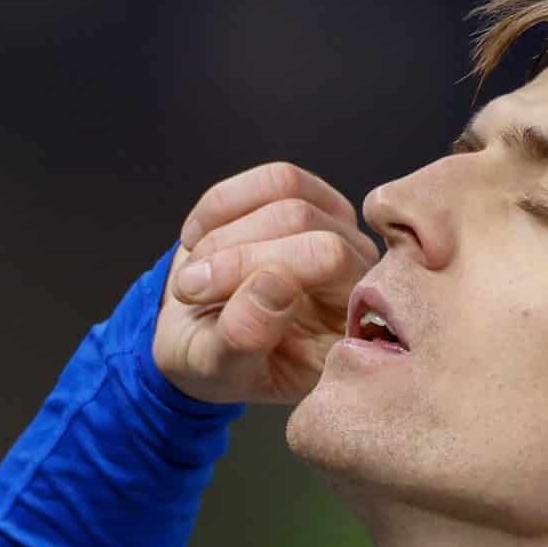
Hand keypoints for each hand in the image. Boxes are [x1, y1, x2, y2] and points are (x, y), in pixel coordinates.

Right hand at [154, 161, 380, 405]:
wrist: (199, 338)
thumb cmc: (217, 361)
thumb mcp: (218, 368)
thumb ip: (245, 337)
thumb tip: (271, 282)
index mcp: (350, 324)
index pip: (329, 260)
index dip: (260, 264)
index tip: (198, 293)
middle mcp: (358, 272)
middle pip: (305, 222)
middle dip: (234, 252)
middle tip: (189, 287)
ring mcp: (339, 232)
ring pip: (287, 193)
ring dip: (224, 231)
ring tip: (194, 271)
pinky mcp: (313, 201)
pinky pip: (271, 178)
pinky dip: (220, 205)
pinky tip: (197, 240)